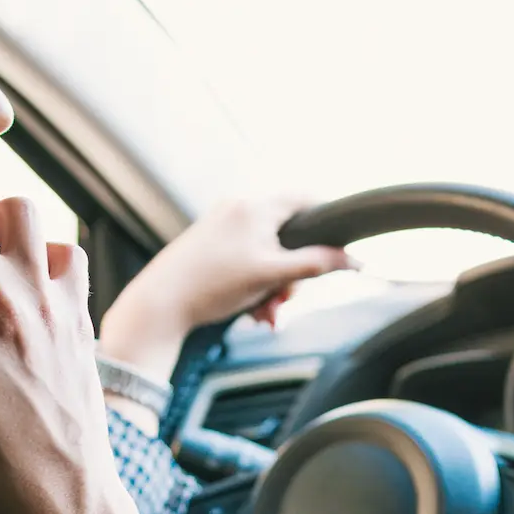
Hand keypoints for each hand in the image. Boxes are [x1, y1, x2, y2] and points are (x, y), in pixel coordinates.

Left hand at [95, 196, 354, 381]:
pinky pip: (246, 261)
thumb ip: (315, 265)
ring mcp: (222, 226)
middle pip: (286, 236)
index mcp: (255, 206)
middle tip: (286, 300)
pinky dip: (255, 284)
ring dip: (274, 286)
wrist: (161, 302)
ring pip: (266, 254)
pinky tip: (252, 311)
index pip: (305, 200)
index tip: (340, 245)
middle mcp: (238, 208)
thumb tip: (353, 261)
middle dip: (292, 273)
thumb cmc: (212, 284)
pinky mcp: (210, 245)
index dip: (327, 221)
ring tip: (266, 313)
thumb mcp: (272, 275)